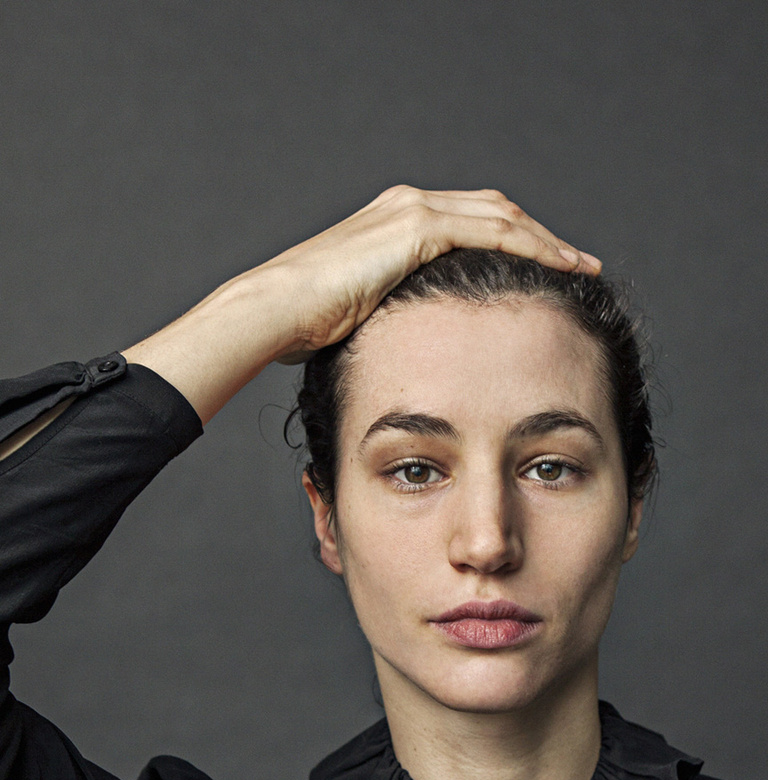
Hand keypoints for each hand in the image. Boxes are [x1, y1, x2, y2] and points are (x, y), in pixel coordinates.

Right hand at [123, 186, 600, 422]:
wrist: (274, 309)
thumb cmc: (304, 325)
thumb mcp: (360, 315)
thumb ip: (391, 314)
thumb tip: (408, 347)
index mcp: (397, 222)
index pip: (471, 223)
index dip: (513, 244)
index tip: (544, 271)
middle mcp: (409, 205)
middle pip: (496, 211)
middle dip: (540, 237)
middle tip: (577, 265)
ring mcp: (413, 210)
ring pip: (503, 216)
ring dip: (547, 241)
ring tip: (582, 267)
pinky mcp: (416, 226)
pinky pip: (493, 232)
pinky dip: (532, 247)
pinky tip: (560, 267)